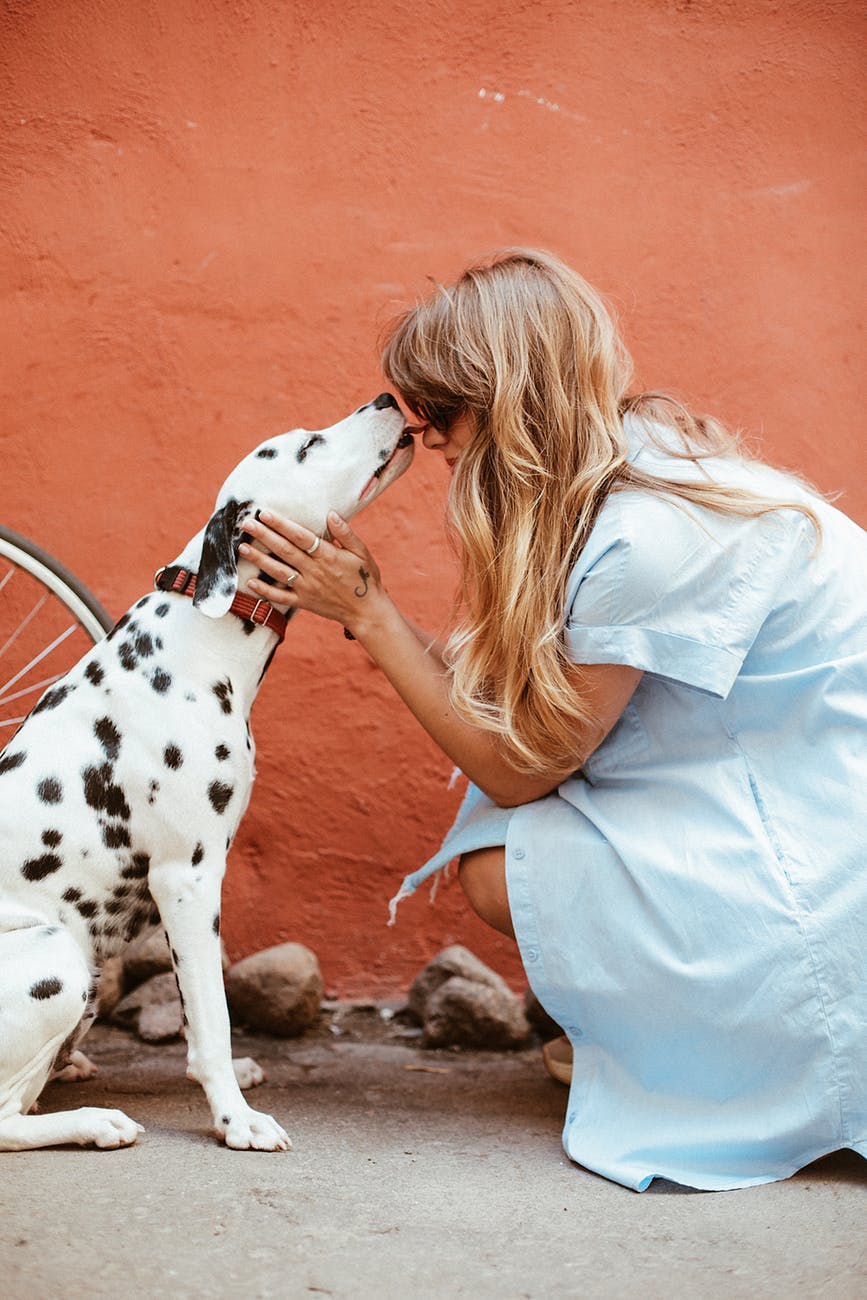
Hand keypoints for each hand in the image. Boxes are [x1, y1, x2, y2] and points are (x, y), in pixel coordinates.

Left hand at [239, 509, 386, 634]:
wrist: (367, 611)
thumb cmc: (366, 578)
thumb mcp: (362, 552)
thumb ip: (345, 534)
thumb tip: (331, 514)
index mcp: (328, 556)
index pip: (300, 536)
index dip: (282, 525)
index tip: (266, 513)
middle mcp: (314, 571)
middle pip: (284, 550)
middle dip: (264, 535)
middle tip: (246, 523)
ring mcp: (307, 588)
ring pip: (278, 571)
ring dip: (259, 559)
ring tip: (242, 547)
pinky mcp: (304, 602)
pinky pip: (281, 597)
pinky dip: (265, 591)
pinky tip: (250, 582)